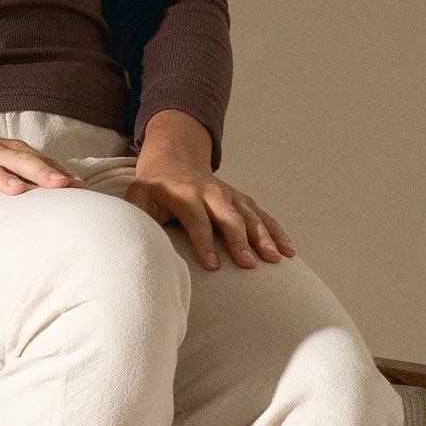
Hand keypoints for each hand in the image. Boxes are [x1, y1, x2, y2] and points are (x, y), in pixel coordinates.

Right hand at [0, 97, 86, 200]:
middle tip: (61, 186)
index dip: (55, 170)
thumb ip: (20, 171)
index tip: (79, 186)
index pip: (33, 157)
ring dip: (4, 178)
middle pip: (17, 159)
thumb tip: (57, 188)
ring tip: (20, 191)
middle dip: (39, 172)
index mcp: (2, 149)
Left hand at [127, 110, 296, 270]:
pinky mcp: (240, 199)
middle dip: (240, 241)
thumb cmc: (153, 188)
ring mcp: (229, 195)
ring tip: (277, 259)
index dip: (204, 242)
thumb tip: (137, 241)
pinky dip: (276, 231)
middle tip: (249, 265)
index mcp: (184, 194)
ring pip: (251, 216)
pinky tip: (288, 250)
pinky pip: (262, 215)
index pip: (196, 220)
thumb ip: (138, 216)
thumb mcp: (138, 198)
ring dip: (265, 237)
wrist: (173, 159)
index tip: (213, 266)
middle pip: (229, 217)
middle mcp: (210, 192)